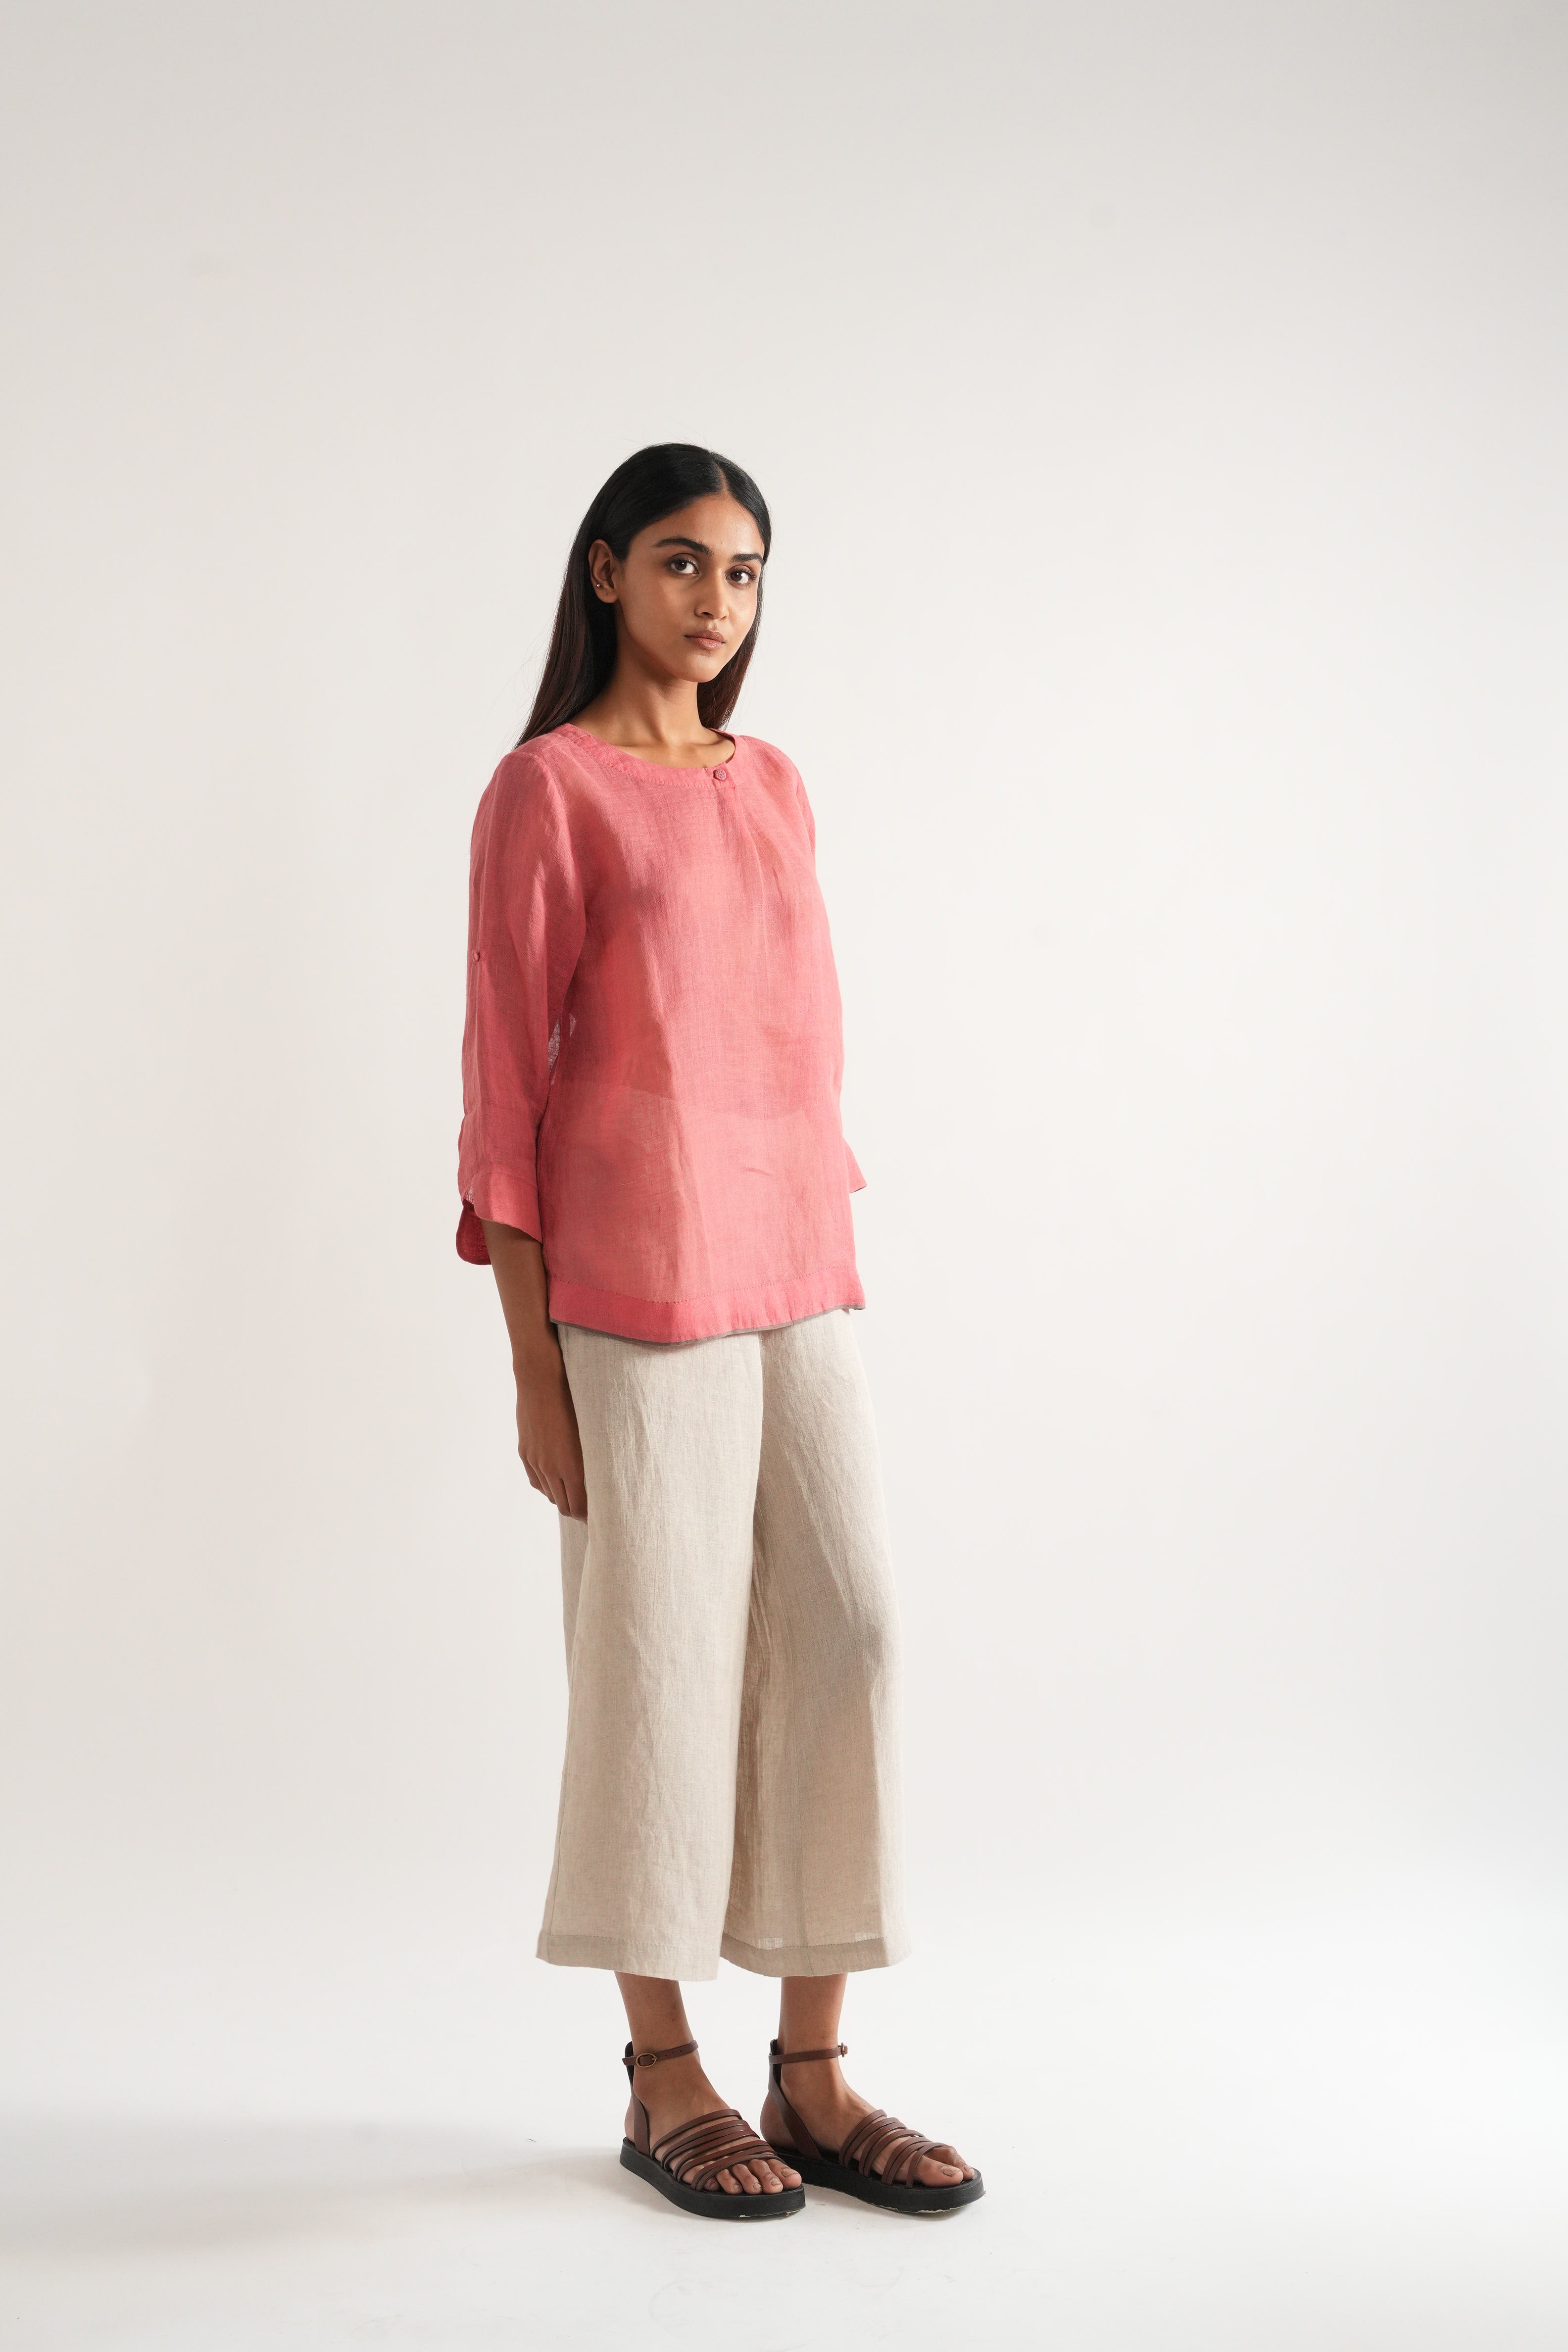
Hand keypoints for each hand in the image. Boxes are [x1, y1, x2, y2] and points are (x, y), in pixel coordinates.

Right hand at [514, 1338, 587, 1518]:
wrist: (541, 1378)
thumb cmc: (576, 1399)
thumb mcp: (593, 1429)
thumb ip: (596, 1457)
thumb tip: (606, 1477)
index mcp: (572, 1465)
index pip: (580, 1507)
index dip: (591, 1515)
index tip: (604, 1515)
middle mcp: (552, 1468)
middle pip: (565, 1506)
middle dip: (579, 1511)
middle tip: (594, 1510)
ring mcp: (536, 1461)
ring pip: (550, 1495)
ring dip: (564, 1498)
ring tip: (577, 1494)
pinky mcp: (525, 1452)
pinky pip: (536, 1481)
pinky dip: (548, 1486)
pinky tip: (557, 1481)